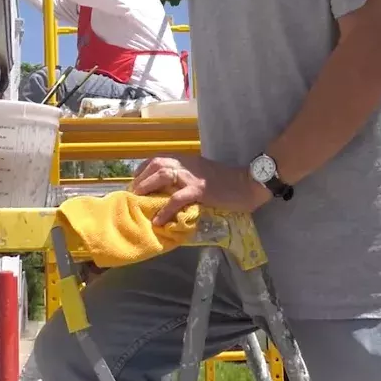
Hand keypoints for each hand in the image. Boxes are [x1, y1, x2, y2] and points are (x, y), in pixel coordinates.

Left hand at [132, 155, 270, 226]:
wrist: (248, 183)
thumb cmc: (227, 182)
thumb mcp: (202, 175)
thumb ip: (187, 178)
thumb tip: (170, 191)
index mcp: (186, 160)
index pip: (157, 160)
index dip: (143, 171)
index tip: (135, 184)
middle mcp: (186, 164)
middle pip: (156, 165)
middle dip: (140, 179)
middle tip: (132, 195)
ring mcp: (192, 176)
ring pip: (162, 175)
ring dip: (147, 188)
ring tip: (138, 202)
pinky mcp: (200, 189)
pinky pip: (177, 198)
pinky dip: (165, 209)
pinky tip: (158, 220)